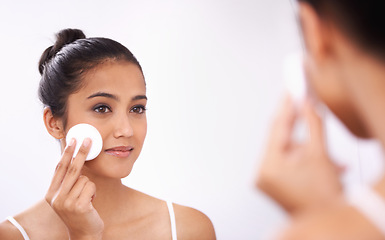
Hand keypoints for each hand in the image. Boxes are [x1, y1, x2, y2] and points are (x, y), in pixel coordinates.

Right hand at [45, 138, 103, 239]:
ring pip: (85, 179)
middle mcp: (56, 198)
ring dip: (90, 187)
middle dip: (80, 152)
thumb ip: (67, 182)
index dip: (66, 153)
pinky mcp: (79, 206)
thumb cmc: (78, 212)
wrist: (83, 233)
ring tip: (86, 199)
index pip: (59, 168)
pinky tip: (91, 203)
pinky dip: (94, 192)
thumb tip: (74, 159)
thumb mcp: (67, 197)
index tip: (72, 140)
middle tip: (87, 139)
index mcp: (51, 194)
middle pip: (71, 169)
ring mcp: (67, 202)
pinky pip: (91, 187)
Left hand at [256, 95, 342, 216]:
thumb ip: (313, 124)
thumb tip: (307, 103)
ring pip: (287, 151)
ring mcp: (267, 181)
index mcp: (267, 167)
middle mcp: (262, 175)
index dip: (285, 106)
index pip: (276, 128)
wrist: (328, 222)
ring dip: (308, 149)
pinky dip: (304, 159)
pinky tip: (324, 164)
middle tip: (305, 104)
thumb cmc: (323, 197)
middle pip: (280, 140)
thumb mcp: (319, 154)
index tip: (290, 90)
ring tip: (329, 159)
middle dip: (298, 126)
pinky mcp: (274, 185)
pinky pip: (288, 162)